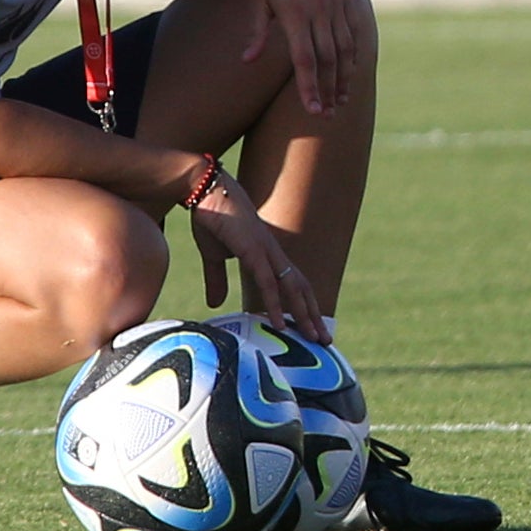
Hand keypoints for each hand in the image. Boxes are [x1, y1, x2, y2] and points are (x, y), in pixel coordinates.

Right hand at [188, 178, 325, 338]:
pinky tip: (281, 324)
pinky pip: (268, 282)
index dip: (302, 305)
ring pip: (292, 289)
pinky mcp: (252, 250)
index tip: (310, 327)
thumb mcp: (213, 256)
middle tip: (324, 340)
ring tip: (312, 338)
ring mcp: (265, 252)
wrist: (205, 189)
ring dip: (303, 315)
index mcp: (267, 255)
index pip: (292, 284)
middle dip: (313, 315)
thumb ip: (217, 280)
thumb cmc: (211, 219)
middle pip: (300, 289)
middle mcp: (273, 255)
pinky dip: (276, 304)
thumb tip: (216, 304)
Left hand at [236, 0, 376, 118]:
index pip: (304, 60)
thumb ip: (256, 32)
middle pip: (327, 60)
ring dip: (344, 77)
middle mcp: (319, 11)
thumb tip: (247, 62)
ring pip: (344, 48)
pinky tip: (352, 70)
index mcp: (294, 14)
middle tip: (327, 115)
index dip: (309, 87)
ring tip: (342, 100)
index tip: (311, 110)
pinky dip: (353, 53)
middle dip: (328, 90)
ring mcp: (335, 4)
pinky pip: (353, 30)